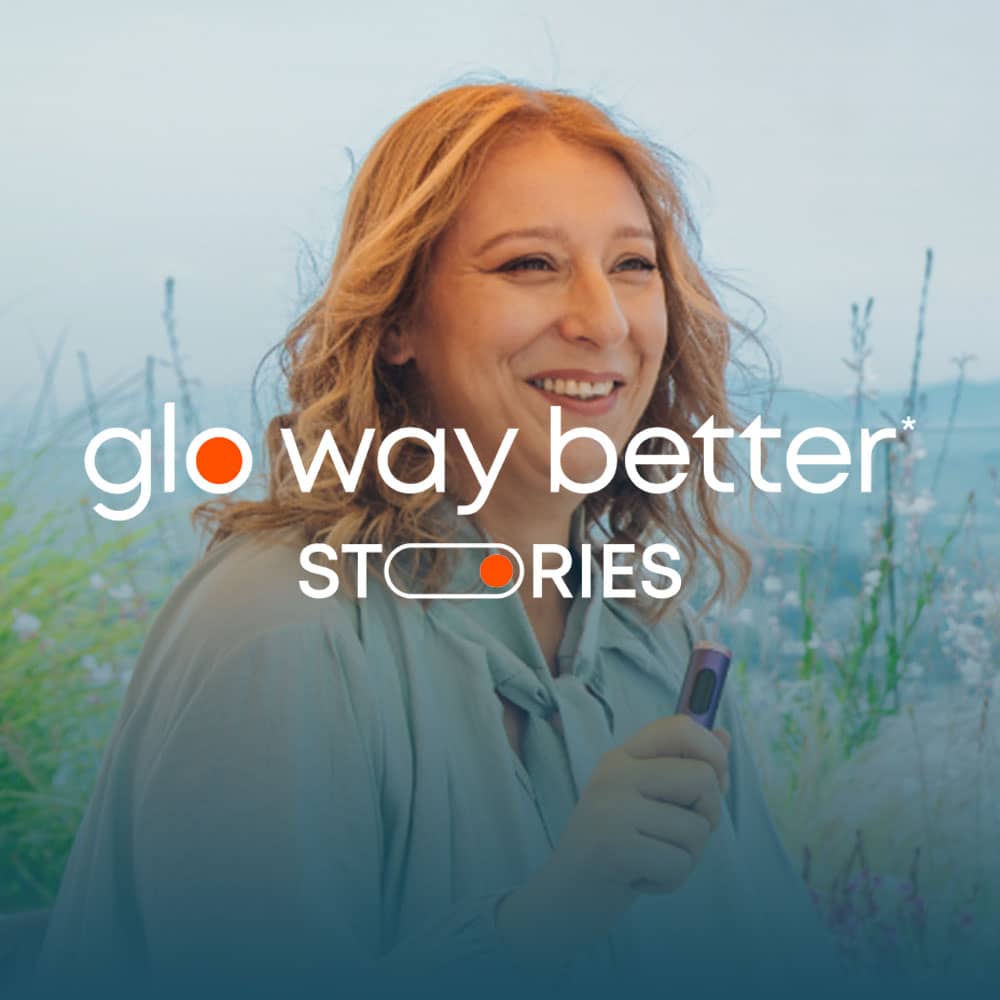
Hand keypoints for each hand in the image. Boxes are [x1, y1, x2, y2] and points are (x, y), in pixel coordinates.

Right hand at [495, 714, 730, 965]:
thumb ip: (685, 770)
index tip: (715, 778)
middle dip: (706, 817)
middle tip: (673, 836)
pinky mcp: (613, 847)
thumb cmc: (616, 848)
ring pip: (697, 828)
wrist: (564, 897)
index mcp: (623, 757)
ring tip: (650, 860)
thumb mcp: (647, 801)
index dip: (712, 751)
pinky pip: (679, 863)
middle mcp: (614, 774)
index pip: (680, 728)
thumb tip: (725, 737)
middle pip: (703, 779)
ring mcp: (611, 808)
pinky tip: (640, 878)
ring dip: (685, 857)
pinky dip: (669, 880)